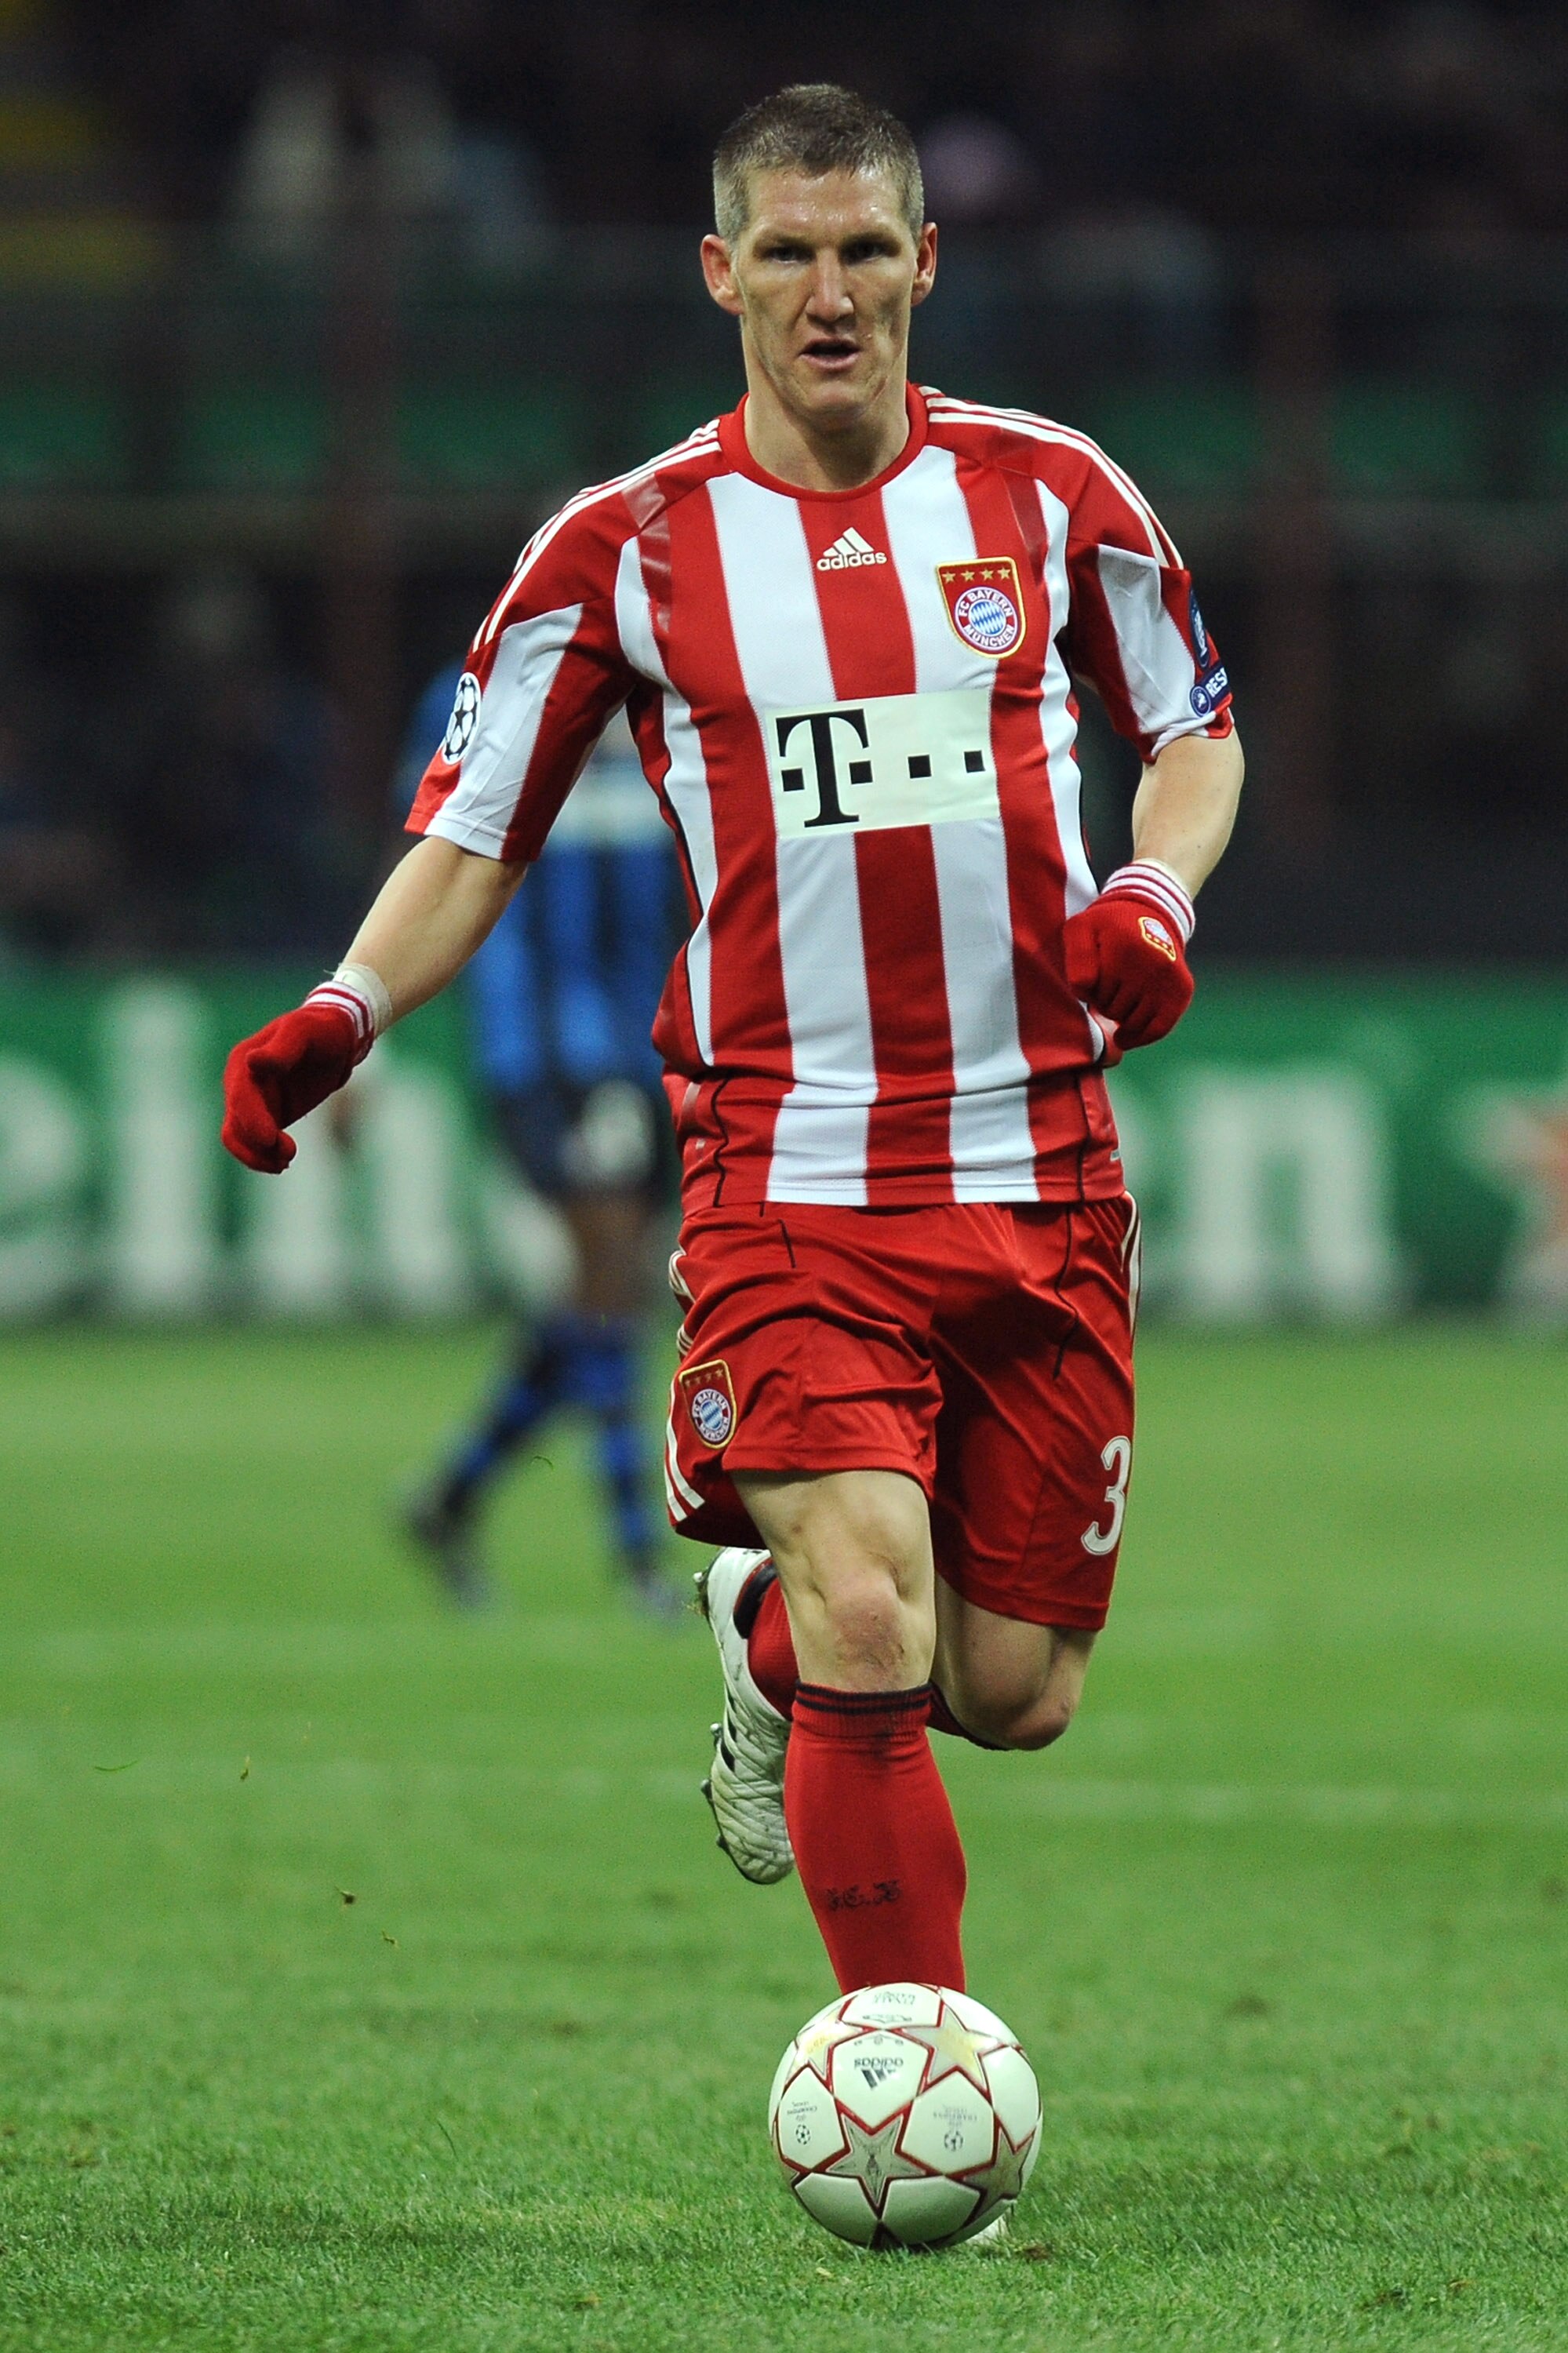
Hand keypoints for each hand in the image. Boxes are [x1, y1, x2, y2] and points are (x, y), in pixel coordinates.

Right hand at [221, 994, 366, 1172]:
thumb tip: (253, 1063)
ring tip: (286, 1162)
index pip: (240, 1096)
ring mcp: (251, 1103)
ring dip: (258, 1155)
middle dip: (257, 1144)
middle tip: (288, 1154)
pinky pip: (255, 1144)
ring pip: (240, 1138)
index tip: (269, 1138)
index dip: (251, 1119)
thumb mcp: (303, 1032)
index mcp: (244, 1061)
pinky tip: (283, 1162)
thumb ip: (281, 1049)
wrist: (335, 1040)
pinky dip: (264, 1156)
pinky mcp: (266, 1117)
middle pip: (236, 1123)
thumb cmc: (319, 1030)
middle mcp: (241, 1084)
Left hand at [1063, 861, 1195, 1051]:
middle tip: (1107, 986)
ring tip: (1120, 998)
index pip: (1089, 991)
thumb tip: (1084, 989)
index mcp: (1124, 948)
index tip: (1089, 977)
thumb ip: (1077, 956)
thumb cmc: (1108, 926)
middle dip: (1103, 1002)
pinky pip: (1158, 1029)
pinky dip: (1140, 1036)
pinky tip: (1124, 1036)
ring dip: (1121, 1017)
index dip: (1085, 989)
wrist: (1151, 912)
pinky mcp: (1182, 991)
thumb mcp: (1081, 928)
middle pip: (1111, 1009)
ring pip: (1131, 1023)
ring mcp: (1169, 979)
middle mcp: (1151, 964)